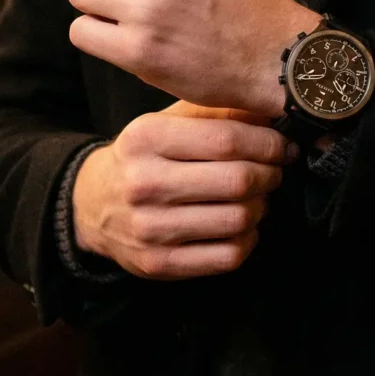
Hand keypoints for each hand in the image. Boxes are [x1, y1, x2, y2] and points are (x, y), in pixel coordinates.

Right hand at [72, 102, 299, 279]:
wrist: (92, 207)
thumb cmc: (142, 159)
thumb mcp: (165, 124)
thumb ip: (214, 113)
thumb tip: (270, 111)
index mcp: (145, 139)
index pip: (226, 140)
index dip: (268, 144)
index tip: (283, 147)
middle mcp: (143, 183)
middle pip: (237, 181)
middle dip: (270, 175)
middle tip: (274, 173)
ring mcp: (150, 229)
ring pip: (238, 220)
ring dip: (261, 208)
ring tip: (257, 199)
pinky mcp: (159, 264)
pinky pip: (228, 256)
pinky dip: (248, 240)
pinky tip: (242, 228)